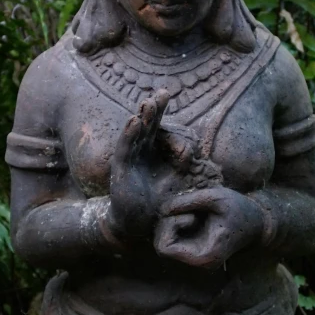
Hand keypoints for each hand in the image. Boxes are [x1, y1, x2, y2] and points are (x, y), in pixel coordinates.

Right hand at [107, 94, 170, 241]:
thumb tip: (193, 150)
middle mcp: (139, 151)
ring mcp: (129, 158)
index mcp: (151, 150)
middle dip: (153, 108)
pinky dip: (129, 134)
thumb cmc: (157, 201)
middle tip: (162, 92)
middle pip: (146, 124)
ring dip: (141, 117)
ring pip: (135, 133)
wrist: (138, 223)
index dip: (161, 110)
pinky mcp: (121, 169)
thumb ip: (183, 165)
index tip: (168, 92)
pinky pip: (125, 148)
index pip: (157, 126)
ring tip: (147, 103)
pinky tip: (134, 121)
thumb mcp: (176, 181)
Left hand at [153, 184, 265, 268]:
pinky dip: (177, 224)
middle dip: (170, 223)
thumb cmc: (239, 208)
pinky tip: (193, 216)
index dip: (170, 227)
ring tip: (194, 213)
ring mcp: (195, 258)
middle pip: (161, 245)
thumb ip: (187, 201)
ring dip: (173, 223)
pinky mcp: (195, 250)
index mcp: (202, 258)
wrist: (257, 219)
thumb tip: (163, 209)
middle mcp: (197, 263)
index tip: (190, 215)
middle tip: (191, 211)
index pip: (163, 248)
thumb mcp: (214, 198)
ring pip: (165, 241)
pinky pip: (173, 238)